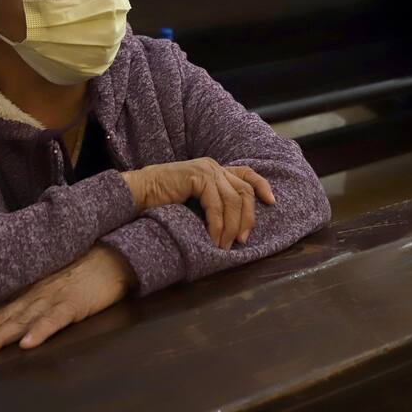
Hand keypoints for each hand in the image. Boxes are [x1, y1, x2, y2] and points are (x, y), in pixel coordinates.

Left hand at [0, 246, 132, 358]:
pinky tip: (28, 344)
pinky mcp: (75, 303)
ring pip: (22, 320)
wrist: (113, 254)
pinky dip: (41, 331)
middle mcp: (35, 295)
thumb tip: (6, 316)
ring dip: (0, 336)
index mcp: (29, 292)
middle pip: (2, 318)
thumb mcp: (50, 284)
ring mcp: (54, 298)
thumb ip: (30, 299)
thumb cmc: (82, 271)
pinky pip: (55, 319)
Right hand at [123, 158, 274, 249]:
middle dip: (247, 218)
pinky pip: (216, 205)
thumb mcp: (195, 202)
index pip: (246, 173)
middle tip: (242, 240)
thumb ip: (213, 204)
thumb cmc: (163, 201)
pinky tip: (214, 239)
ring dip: (232, 227)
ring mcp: (206, 170)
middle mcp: (213, 166)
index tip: (272, 202)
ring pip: (233, 200)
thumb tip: (234, 228)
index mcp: (215, 170)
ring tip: (225, 245)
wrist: (139, 192)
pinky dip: (217, 225)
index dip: (262, 186)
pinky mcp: (197, 177)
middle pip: (244, 191)